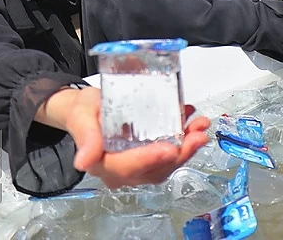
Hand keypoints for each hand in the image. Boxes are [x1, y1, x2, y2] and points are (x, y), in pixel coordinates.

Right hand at [61, 88, 209, 187]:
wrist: (87, 110)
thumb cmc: (83, 112)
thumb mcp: (81, 117)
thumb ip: (86, 138)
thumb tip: (83, 162)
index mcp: (102, 164)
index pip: (128, 167)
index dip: (151, 159)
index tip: (171, 149)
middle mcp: (121, 172)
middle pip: (154, 169)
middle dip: (180, 153)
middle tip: (198, 135)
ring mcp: (137, 167)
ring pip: (167, 164)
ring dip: (188, 147)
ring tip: (201, 126)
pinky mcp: (149, 158)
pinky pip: (170, 155)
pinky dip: (185, 141)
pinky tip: (192, 122)